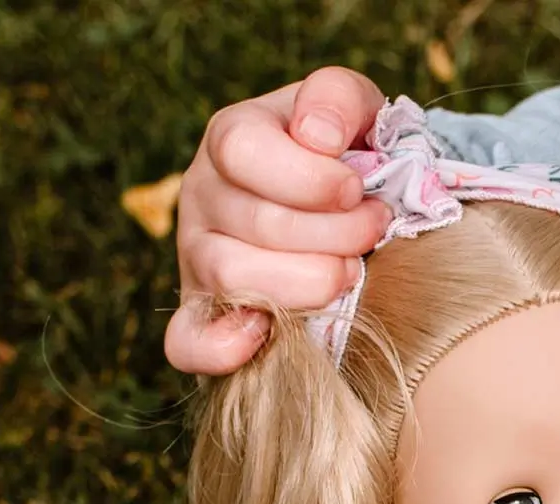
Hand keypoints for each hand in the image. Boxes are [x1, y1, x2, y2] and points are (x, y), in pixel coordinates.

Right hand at [167, 68, 390, 374]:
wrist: (341, 221)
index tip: (357, 190)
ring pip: (231, 279)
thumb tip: (317, 136)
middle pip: (253, 222)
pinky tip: (263, 334)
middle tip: (373, 232)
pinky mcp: (202, 317)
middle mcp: (202, 197)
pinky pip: (186, 343)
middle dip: (331, 234)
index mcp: (231, 139)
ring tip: (348, 274)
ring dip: (304, 285)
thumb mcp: (353, 114)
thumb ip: (338, 98)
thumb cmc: (346, 165)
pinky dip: (220, 348)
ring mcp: (196, 259)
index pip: (242, 149)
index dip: (308, 177)